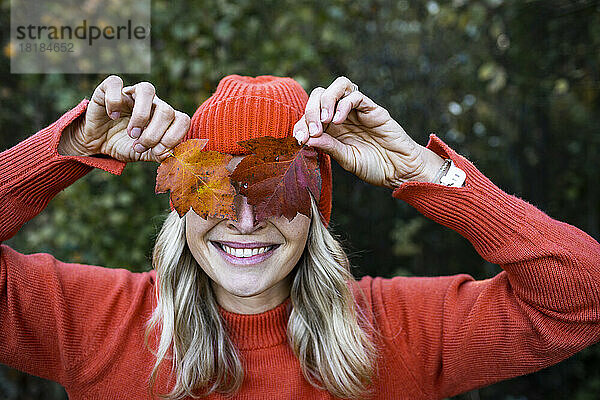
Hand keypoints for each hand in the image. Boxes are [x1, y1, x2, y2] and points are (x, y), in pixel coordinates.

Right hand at [59, 75, 190, 162]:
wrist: (97, 143)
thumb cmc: (125, 145)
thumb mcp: (145, 154)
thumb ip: (159, 154)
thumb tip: (170, 154)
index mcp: (164, 118)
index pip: (183, 120)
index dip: (174, 137)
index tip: (157, 151)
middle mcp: (152, 103)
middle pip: (166, 109)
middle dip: (154, 134)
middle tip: (139, 145)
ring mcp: (132, 93)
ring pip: (147, 89)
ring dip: (141, 116)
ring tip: (132, 133)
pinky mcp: (109, 89)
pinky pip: (115, 82)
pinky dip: (114, 101)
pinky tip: (112, 116)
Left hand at [293, 77, 443, 187]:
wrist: (401, 170)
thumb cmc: (374, 166)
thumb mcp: (347, 160)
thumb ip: (329, 148)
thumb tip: (307, 139)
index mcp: (331, 129)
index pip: (309, 115)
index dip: (301, 123)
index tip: (300, 138)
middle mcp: (341, 115)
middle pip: (319, 95)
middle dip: (310, 110)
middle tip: (314, 130)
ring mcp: (357, 110)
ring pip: (337, 87)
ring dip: (326, 100)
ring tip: (325, 120)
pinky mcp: (372, 108)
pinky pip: (355, 95)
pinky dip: (344, 104)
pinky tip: (339, 120)